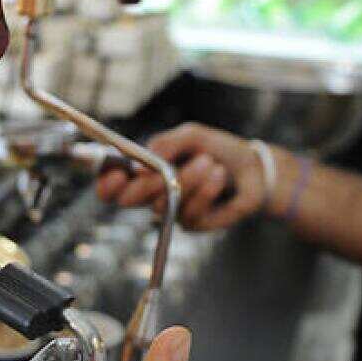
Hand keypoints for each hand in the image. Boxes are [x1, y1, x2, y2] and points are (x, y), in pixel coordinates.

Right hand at [97, 123, 280, 231]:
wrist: (254, 169)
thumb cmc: (219, 150)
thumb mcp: (191, 136)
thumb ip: (165, 144)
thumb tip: (142, 164)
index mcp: (144, 173)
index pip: (113, 185)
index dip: (106, 183)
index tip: (116, 175)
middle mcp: (152, 195)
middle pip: (128, 200)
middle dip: (143, 186)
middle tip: (159, 173)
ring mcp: (170, 211)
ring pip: (161, 205)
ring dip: (186, 180)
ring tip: (208, 162)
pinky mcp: (192, 224)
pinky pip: (190, 213)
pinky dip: (205, 191)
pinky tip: (218, 175)